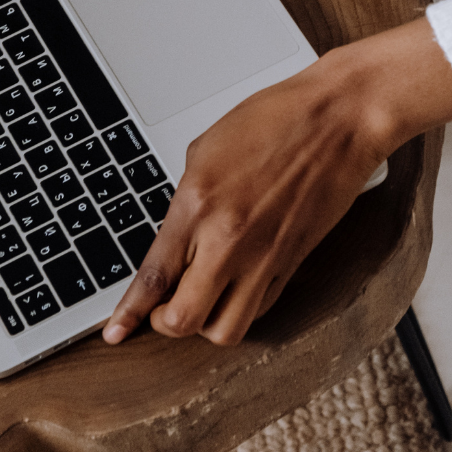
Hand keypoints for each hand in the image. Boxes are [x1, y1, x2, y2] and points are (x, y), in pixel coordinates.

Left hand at [103, 17, 451, 347]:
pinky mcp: (293, 262)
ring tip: (199, 302)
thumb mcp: (207, 150)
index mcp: (197, 205)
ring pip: (225, 330)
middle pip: (182, 320)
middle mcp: (228, 239)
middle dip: (163, 323)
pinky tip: (234, 288)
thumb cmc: (276, 119)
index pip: (153, 277)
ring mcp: (264, 256)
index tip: (114, 332)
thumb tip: (173, 238)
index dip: (128, 313)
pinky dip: (240, 309)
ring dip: (204, 325)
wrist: (338, 119)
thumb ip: (185, 201)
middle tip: (160, 310)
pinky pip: (259, 308)